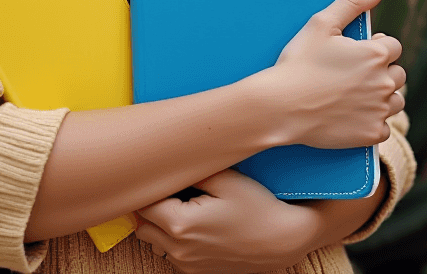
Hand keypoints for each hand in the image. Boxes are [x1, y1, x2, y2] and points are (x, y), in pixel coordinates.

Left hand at [134, 168, 319, 273]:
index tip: (157, 175)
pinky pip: (172, 254)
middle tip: (169, 188)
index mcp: (181, 224)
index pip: (144, 205)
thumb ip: (191, 171)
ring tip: (181, 205)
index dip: (149, 187)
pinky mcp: (198, 272)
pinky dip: (174, 239)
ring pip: (154, 242)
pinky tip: (194, 222)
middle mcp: (180, 250)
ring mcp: (188, 265)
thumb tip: (167, 163)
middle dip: (150, 207)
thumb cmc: (257, 207)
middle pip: (143, 226)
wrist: (283, 240)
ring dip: (160, 225)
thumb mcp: (225, 179)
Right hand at [253, 0, 405, 149]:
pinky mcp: (372, 133)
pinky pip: (383, 126)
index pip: (393, 46)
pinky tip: (348, 114)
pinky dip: (370, 121)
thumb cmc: (299, 62)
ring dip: (381, 96)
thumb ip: (353, 1)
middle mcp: (384, 82)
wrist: (281, 106)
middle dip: (379, 72)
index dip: (374, 48)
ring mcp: (379, 110)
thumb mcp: (321, 24)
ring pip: (395, 100)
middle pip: (397, 74)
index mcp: (375, 53)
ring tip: (351, 94)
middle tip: (349, 74)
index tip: (354, 53)